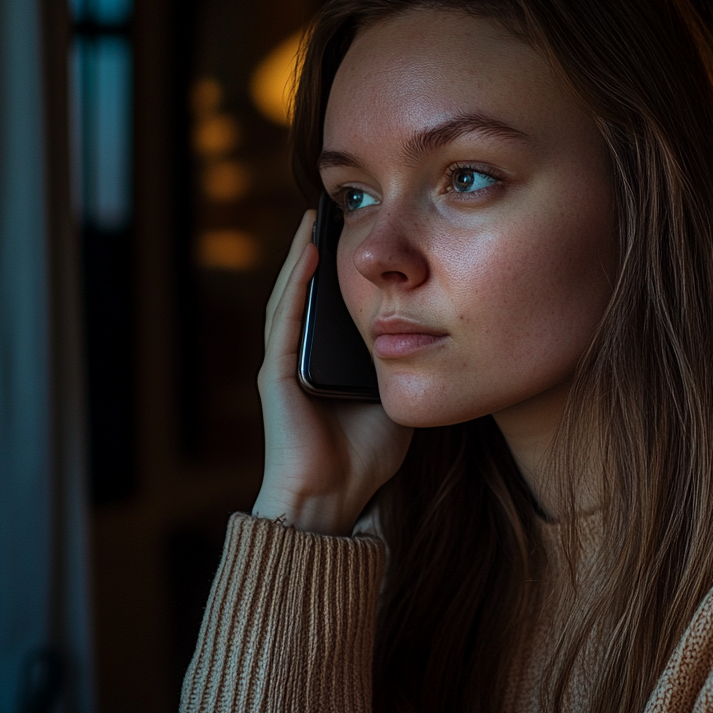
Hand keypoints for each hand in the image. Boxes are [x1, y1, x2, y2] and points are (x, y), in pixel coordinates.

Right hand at [252, 210, 412, 534]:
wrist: (333, 501)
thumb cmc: (364, 460)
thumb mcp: (396, 401)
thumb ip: (405, 370)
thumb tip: (436, 340)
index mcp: (327, 364)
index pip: (333, 307)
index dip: (344, 271)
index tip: (360, 234)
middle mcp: (300, 358)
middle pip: (308, 293)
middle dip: (318, 251)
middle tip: (332, 212)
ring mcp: (284, 364)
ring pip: (292, 297)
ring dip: (301, 257)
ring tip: (314, 221)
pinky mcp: (276, 374)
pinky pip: (286, 321)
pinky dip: (296, 286)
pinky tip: (308, 255)